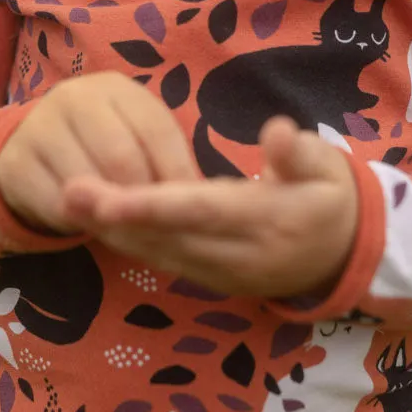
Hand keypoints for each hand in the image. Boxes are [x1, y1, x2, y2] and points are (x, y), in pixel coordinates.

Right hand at [0, 71, 198, 234]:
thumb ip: (164, 162)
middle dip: (142, 199)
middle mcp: (74, 97)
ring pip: (88, 183)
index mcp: (116, 87)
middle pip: (121, 156)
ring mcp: (39, 127)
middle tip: (153, 224)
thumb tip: (198, 198)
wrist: (32, 152)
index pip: (156, 130)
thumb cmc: (101, 146)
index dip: (177, 173)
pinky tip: (88, 225)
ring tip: (125, 229)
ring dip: (111, 215)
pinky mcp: (15, 163)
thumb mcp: (135, 141)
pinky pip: (56, 204)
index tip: (188, 208)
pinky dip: (78, 224)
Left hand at [61, 117, 358, 299]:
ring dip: (112, 231)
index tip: (110, 197)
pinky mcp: (209, 279)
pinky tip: (95, 219)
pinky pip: (162, 260)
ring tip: (68, 201)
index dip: (155, 205)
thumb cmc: (331, 199)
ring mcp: (222, 274)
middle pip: (169, 237)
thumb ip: (301, 153)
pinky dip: (128, 242)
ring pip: (159, 253)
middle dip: (116, 218)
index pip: (203, 211)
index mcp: (270, 221)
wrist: (343, 258)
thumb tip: (277, 131)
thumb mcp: (330, 170)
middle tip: (70, 192)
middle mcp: (239, 255)